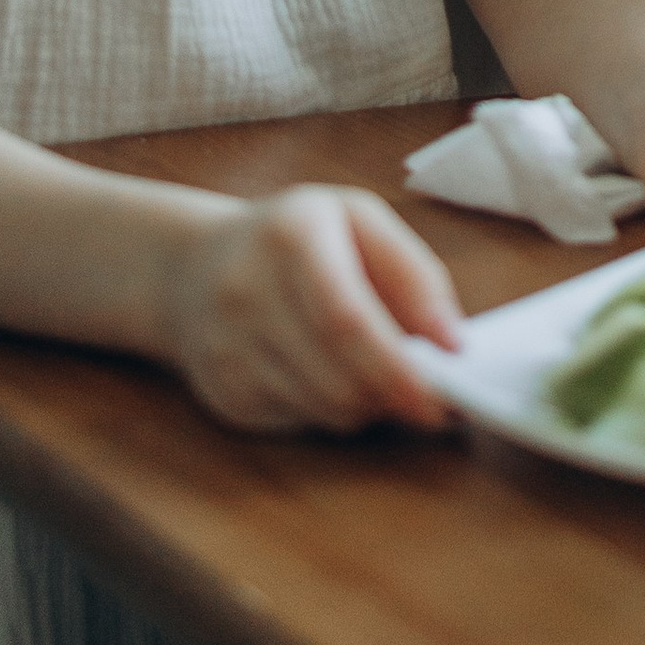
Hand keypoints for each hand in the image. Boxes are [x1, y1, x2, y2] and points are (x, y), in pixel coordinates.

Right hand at [160, 186, 462, 433]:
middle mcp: (246, 291)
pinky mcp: (223, 393)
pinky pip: (300, 422)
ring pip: (323, 408)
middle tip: (429, 399)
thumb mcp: (358, 222)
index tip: (439, 396)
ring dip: (368, 405)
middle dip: (394, 396)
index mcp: (290, 235)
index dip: (397, 365)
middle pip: (337, 375)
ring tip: (381, 378)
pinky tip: (331, 378)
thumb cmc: (295, 238)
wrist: (192, 266)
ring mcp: (227, 348)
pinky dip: (333, 410)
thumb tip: (452, 342)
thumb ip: (413, 274)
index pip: (346, 319)